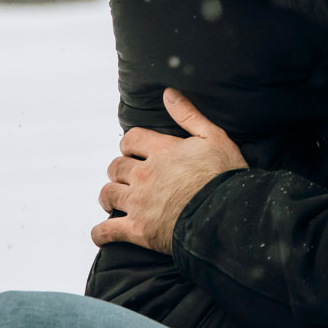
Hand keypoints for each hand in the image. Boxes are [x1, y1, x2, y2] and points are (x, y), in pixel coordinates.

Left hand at [91, 89, 248, 252]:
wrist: (227, 215)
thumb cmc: (225, 176)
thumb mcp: (214, 137)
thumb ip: (189, 115)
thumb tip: (169, 93)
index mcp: (162, 151)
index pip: (131, 139)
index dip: (129, 144)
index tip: (132, 151)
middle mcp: (145, 175)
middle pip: (115, 167)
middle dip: (118, 171)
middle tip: (125, 178)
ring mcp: (139, 203)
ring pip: (108, 194)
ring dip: (109, 197)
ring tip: (113, 202)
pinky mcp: (138, 230)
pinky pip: (107, 231)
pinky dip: (101, 233)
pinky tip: (102, 234)